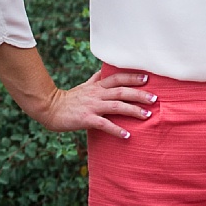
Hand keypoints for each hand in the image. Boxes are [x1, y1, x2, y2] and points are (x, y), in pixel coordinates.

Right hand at [31, 69, 156, 139]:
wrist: (50, 109)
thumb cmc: (69, 99)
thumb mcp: (84, 86)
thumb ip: (96, 79)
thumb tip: (105, 70)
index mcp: (96, 86)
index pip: (117, 78)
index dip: (131, 77)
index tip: (147, 78)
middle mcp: (96, 94)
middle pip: (121, 91)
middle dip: (139, 94)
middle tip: (154, 98)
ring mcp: (92, 106)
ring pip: (116, 106)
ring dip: (133, 110)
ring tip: (147, 115)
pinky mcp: (86, 119)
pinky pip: (104, 124)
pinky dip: (116, 130)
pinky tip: (127, 135)